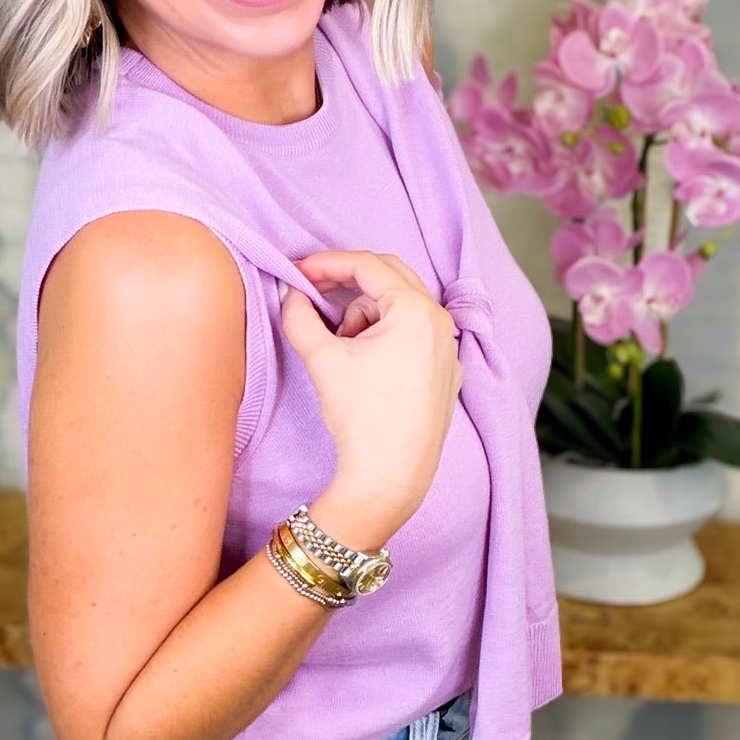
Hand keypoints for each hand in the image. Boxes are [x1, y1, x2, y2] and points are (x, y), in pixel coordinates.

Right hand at [279, 250, 462, 539]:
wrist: (389, 476)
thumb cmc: (361, 417)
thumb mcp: (321, 358)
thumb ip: (299, 316)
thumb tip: (291, 296)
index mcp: (416, 310)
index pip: (368, 265)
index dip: (327, 263)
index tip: (299, 272)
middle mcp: (441, 323)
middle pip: (389, 279)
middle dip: (348, 285)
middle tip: (314, 295)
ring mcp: (448, 348)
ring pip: (400, 308)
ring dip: (365, 315)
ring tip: (342, 347)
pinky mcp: (446, 372)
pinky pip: (414, 335)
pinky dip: (386, 336)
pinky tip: (365, 363)